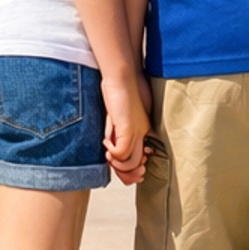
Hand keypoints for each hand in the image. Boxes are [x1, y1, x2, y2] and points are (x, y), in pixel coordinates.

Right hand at [102, 70, 150, 186]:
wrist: (123, 75)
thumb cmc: (120, 90)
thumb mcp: (119, 116)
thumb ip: (118, 131)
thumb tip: (112, 149)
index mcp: (141, 131)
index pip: (139, 160)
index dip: (130, 170)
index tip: (117, 164)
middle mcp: (142, 134)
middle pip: (136, 166)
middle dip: (125, 174)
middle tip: (113, 164)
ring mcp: (137, 133)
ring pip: (130, 164)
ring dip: (116, 163)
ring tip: (108, 152)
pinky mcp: (129, 130)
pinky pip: (121, 154)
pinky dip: (111, 151)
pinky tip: (106, 141)